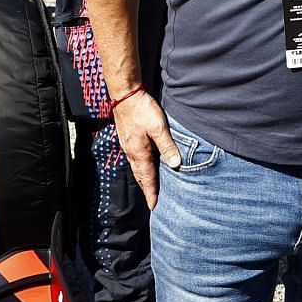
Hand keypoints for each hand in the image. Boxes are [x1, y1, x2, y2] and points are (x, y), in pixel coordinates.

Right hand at [111, 90, 178, 209]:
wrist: (125, 95)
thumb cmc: (142, 110)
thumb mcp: (159, 127)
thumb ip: (167, 146)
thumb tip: (176, 164)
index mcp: (140, 153)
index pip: (147, 178)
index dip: (151, 193)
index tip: (154, 206)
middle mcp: (132, 152)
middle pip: (140, 176)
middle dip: (146, 189)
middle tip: (152, 201)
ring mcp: (128, 146)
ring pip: (136, 168)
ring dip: (143, 179)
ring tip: (149, 187)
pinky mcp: (128, 139)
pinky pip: (135, 159)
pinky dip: (140, 167)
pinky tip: (144, 165)